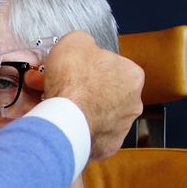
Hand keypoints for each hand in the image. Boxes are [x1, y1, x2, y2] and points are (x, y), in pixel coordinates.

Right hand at [24, 31, 143, 160]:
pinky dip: (75, 127)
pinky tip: (61, 121)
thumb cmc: (74, 83)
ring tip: (54, 103)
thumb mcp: (75, 41)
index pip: (111, 65)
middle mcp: (132, 103)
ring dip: (78, 108)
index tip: (72, 67)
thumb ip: (83, 41)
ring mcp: (120, 127)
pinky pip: (89, 133)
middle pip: (103, 91)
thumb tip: (81, 45)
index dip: (87, 65)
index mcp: (132, 75)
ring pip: (95, 113)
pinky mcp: (106, 146)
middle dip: (81, 88)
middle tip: (60, 85)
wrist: (66, 120)